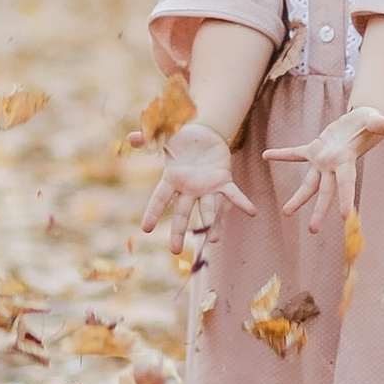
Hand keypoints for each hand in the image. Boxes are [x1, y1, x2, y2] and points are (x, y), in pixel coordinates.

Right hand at [141, 117, 251, 235]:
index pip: (160, 198)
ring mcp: (206, 188)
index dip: (152, 212)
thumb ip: (148, 137)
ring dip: (211, 222)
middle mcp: (189, 189)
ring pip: (207, 208)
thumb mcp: (164, 135)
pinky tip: (252, 212)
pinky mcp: (223, 181)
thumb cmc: (180, 136)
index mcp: (172, 179)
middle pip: (182, 212)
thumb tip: (131, 137)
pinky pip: (233, 194)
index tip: (145, 229)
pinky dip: (242, 203)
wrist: (203, 133)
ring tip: (214, 240)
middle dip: (178, 231)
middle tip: (175, 250)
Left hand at [271, 105, 383, 232]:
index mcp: (347, 161)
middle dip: (319, 211)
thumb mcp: (375, 120)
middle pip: (325, 192)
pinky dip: (282, 155)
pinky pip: (296, 154)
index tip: (344, 217)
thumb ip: (380, 124)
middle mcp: (333, 166)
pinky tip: (266, 155)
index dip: (346, 198)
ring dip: (298, 198)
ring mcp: (323, 160)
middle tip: (312, 230)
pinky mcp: (315, 149)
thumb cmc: (371, 122)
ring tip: (286, 213)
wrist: (361, 120)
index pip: (346, 183)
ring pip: (309, 183)